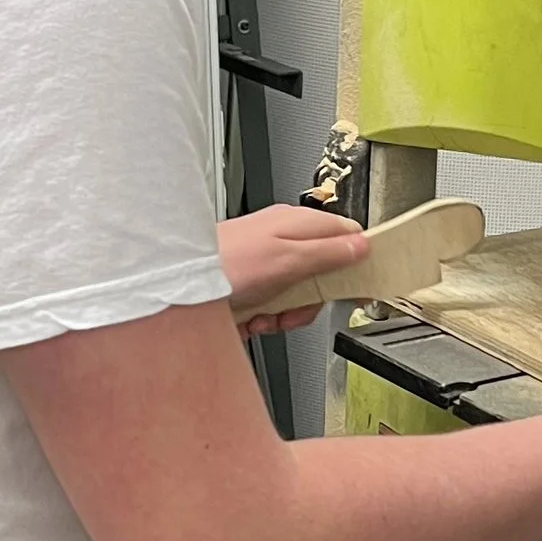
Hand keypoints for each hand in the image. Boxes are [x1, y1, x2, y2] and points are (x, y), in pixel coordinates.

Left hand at [219, 204, 366, 337]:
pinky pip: (276, 304)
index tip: (363, 285)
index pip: (347, 235)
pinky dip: (268, 316)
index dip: (359, 261)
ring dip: (289, 311)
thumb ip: (329, 252)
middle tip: (298, 305)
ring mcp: (268, 262)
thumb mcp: (287, 259)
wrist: (178, 286)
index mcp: (298, 223)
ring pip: (301, 293)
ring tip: (269, 312)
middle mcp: (284, 239)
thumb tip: (363, 246)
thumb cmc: (225, 263)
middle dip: (314, 298)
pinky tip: (254, 316)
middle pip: (324, 272)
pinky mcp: (253, 283)